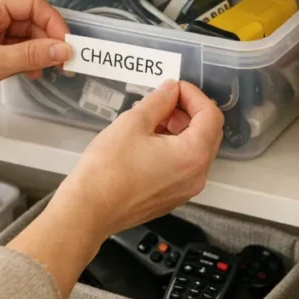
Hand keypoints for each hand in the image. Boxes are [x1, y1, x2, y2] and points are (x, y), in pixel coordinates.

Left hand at [0, 0, 72, 121]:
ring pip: (24, 37)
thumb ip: (31, 55)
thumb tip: (62, 49)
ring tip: (51, 67)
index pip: (30, 4)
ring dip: (39, 51)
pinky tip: (34, 72)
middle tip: (63, 58)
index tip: (65, 42)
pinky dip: (28, 61)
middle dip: (48, 37)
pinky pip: (15, 52)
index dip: (51, 21)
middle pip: (29, 20)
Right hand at [53, 79, 224, 238]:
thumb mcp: (133, 123)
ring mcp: (185, 190)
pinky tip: (146, 139)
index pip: (211, 116)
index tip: (174, 87)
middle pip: (207, 133)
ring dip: (178, 129)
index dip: (194, 95)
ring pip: (194, 150)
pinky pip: (182, 166)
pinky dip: (172, 147)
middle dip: (187, 111)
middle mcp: (197, 176)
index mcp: (193, 155)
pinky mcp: (171, 197)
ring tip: (149, 118)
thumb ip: (158, 101)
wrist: (88, 211)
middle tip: (163, 100)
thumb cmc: (108, 169)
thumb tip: (171, 89)